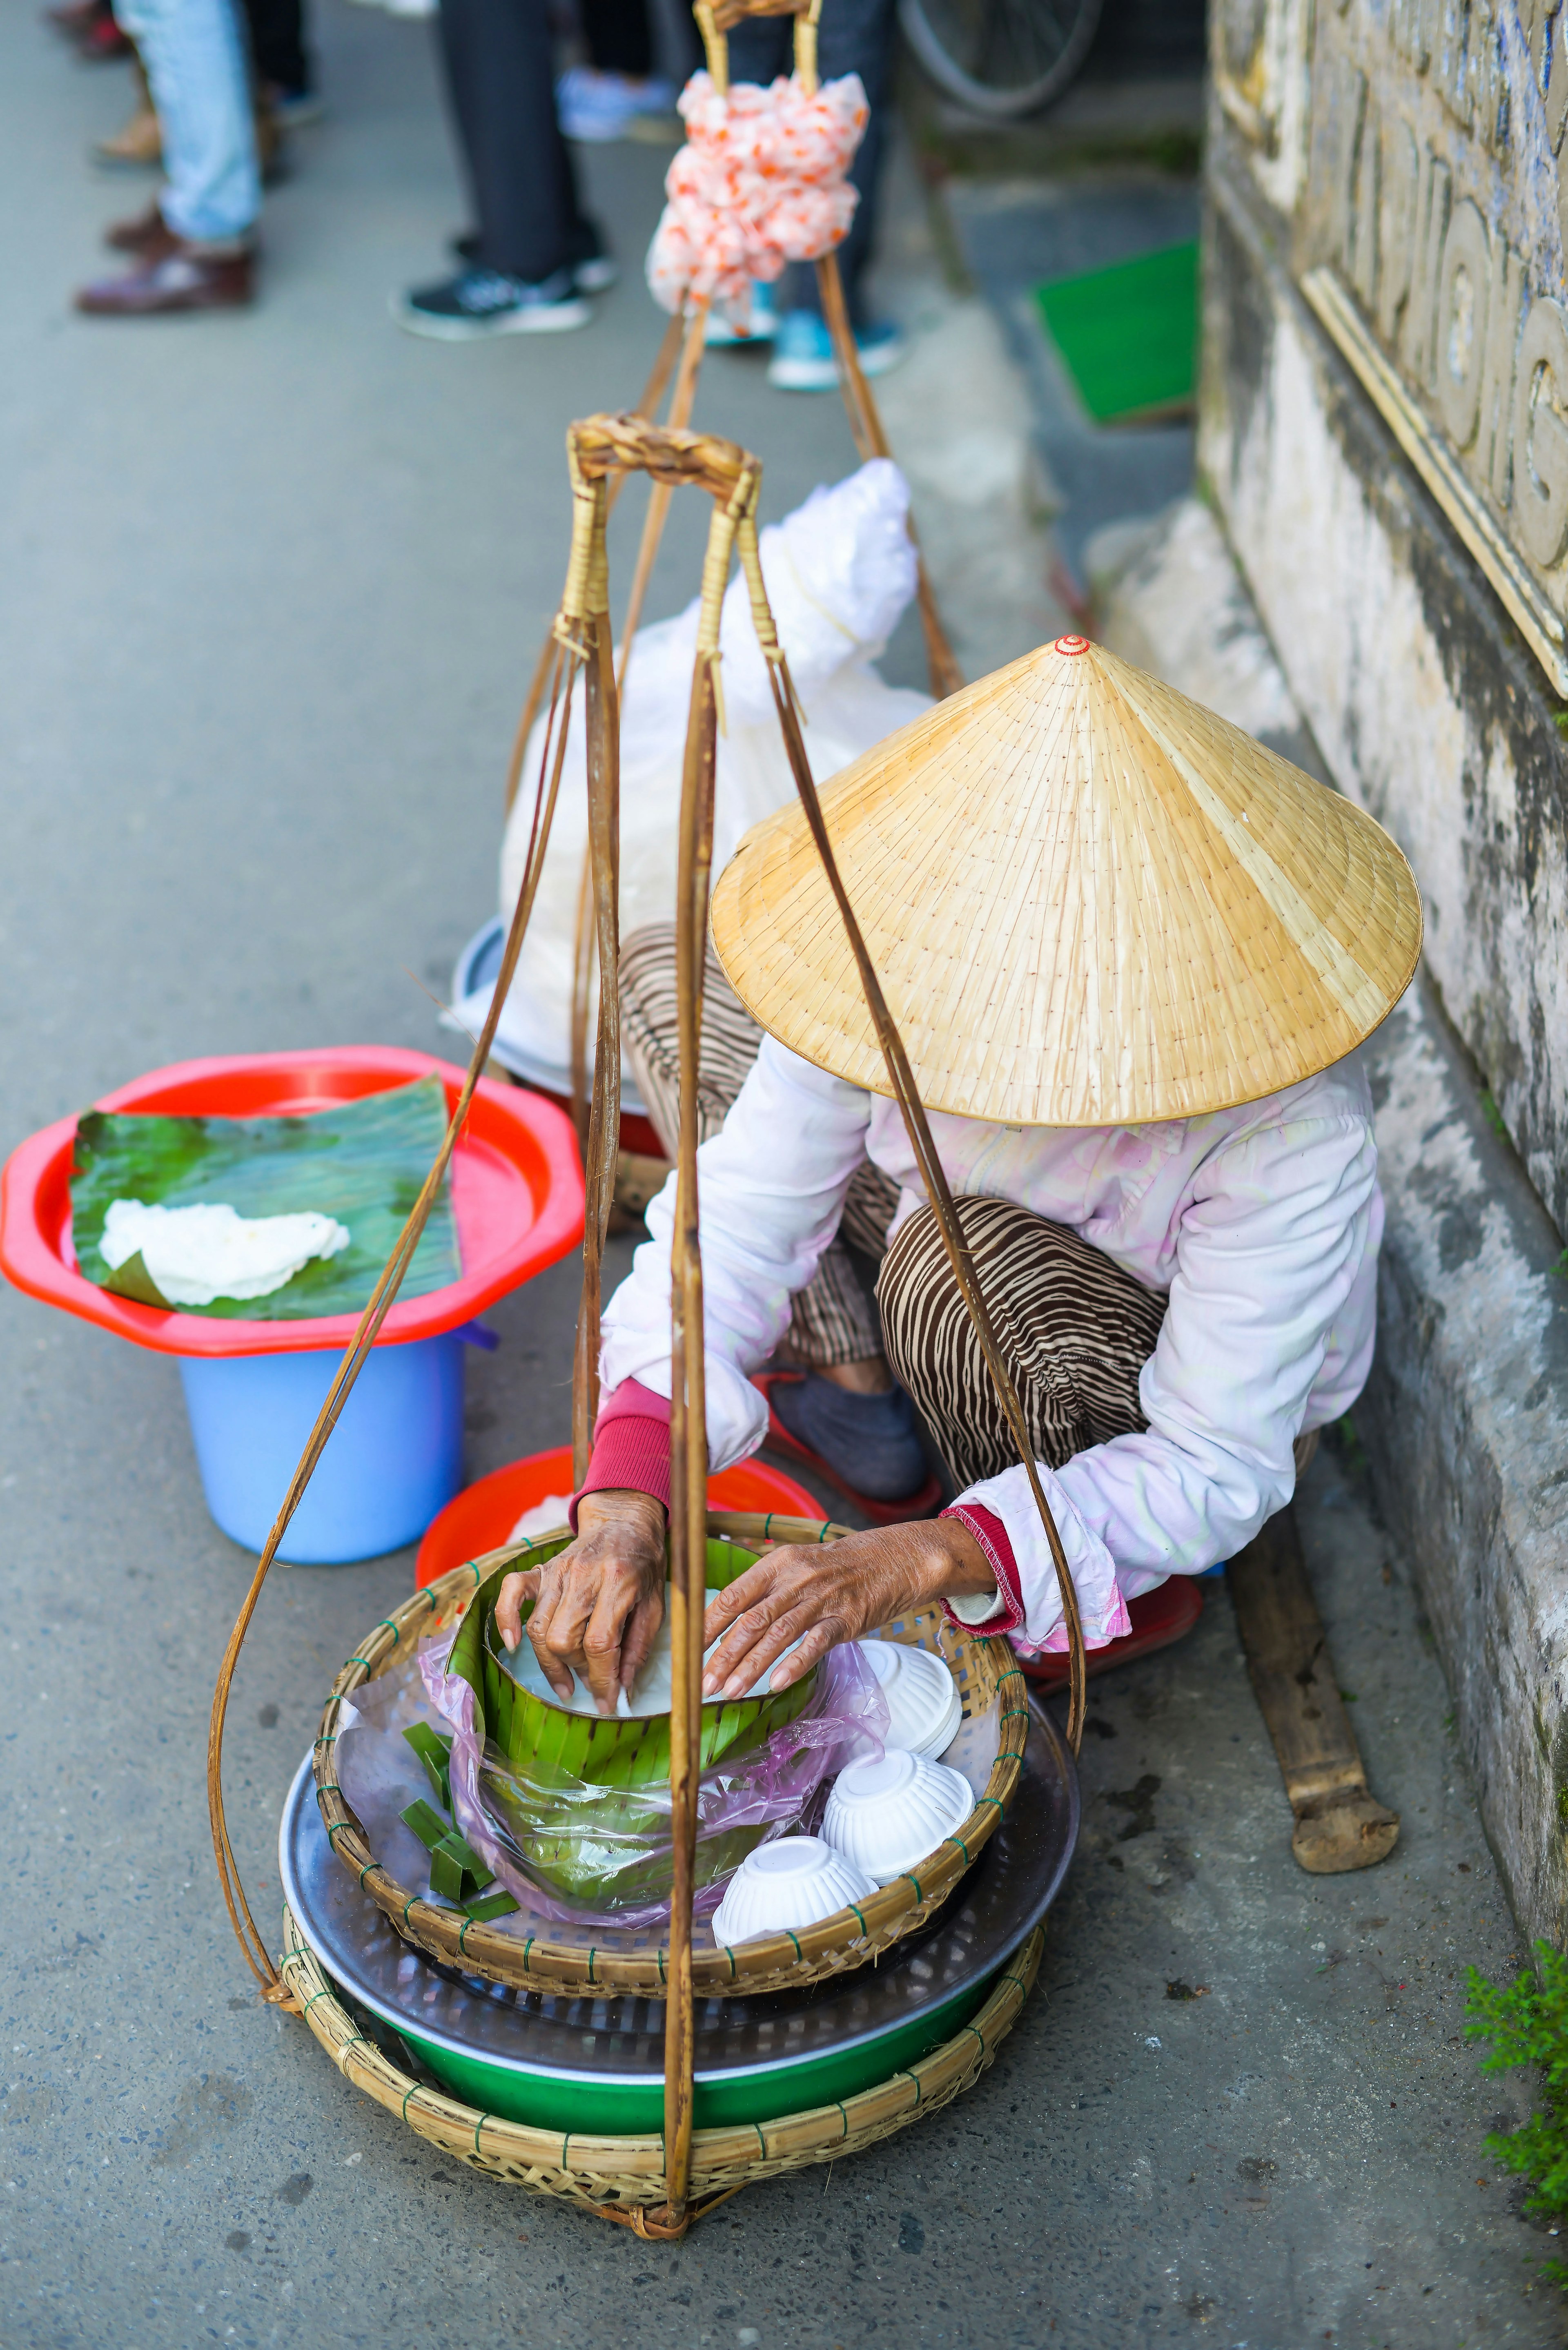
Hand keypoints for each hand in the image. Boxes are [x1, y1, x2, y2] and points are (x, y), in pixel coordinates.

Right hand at [494, 1489, 666, 1716]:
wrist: (625, 1522)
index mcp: (618, 1582)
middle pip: (563, 1638)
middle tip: (592, 1683)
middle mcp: (583, 1575)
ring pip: (539, 1628)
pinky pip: (512, 1593)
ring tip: (566, 1683)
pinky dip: (507, 1620)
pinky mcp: (541, 1569)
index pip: (599, 1643)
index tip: (607, 1703)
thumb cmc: (644, 1565)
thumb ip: (639, 1647)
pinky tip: (513, 1646)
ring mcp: (557, 1571)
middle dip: (577, 1670)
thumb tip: (623, 1689)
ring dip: (551, 1663)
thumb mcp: (656, 1605)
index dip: (602, 1680)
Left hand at [698, 1518, 994, 1702]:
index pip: (732, 1596)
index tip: (687, 1651)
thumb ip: (767, 1588)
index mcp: (777, 1562)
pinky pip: (815, 1643)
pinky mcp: (846, 1618)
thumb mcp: (799, 1565)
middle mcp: (795, 1577)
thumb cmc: (840, 1567)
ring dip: (750, 1666)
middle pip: (750, 1620)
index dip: (707, 1626)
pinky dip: (795, 1664)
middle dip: (722, 1655)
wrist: (895, 1558)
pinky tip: (777, 1684)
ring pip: (777, 1634)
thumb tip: (729, 1621)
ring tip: (729, 1692)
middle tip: (703, 1684)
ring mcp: (821, 1598)